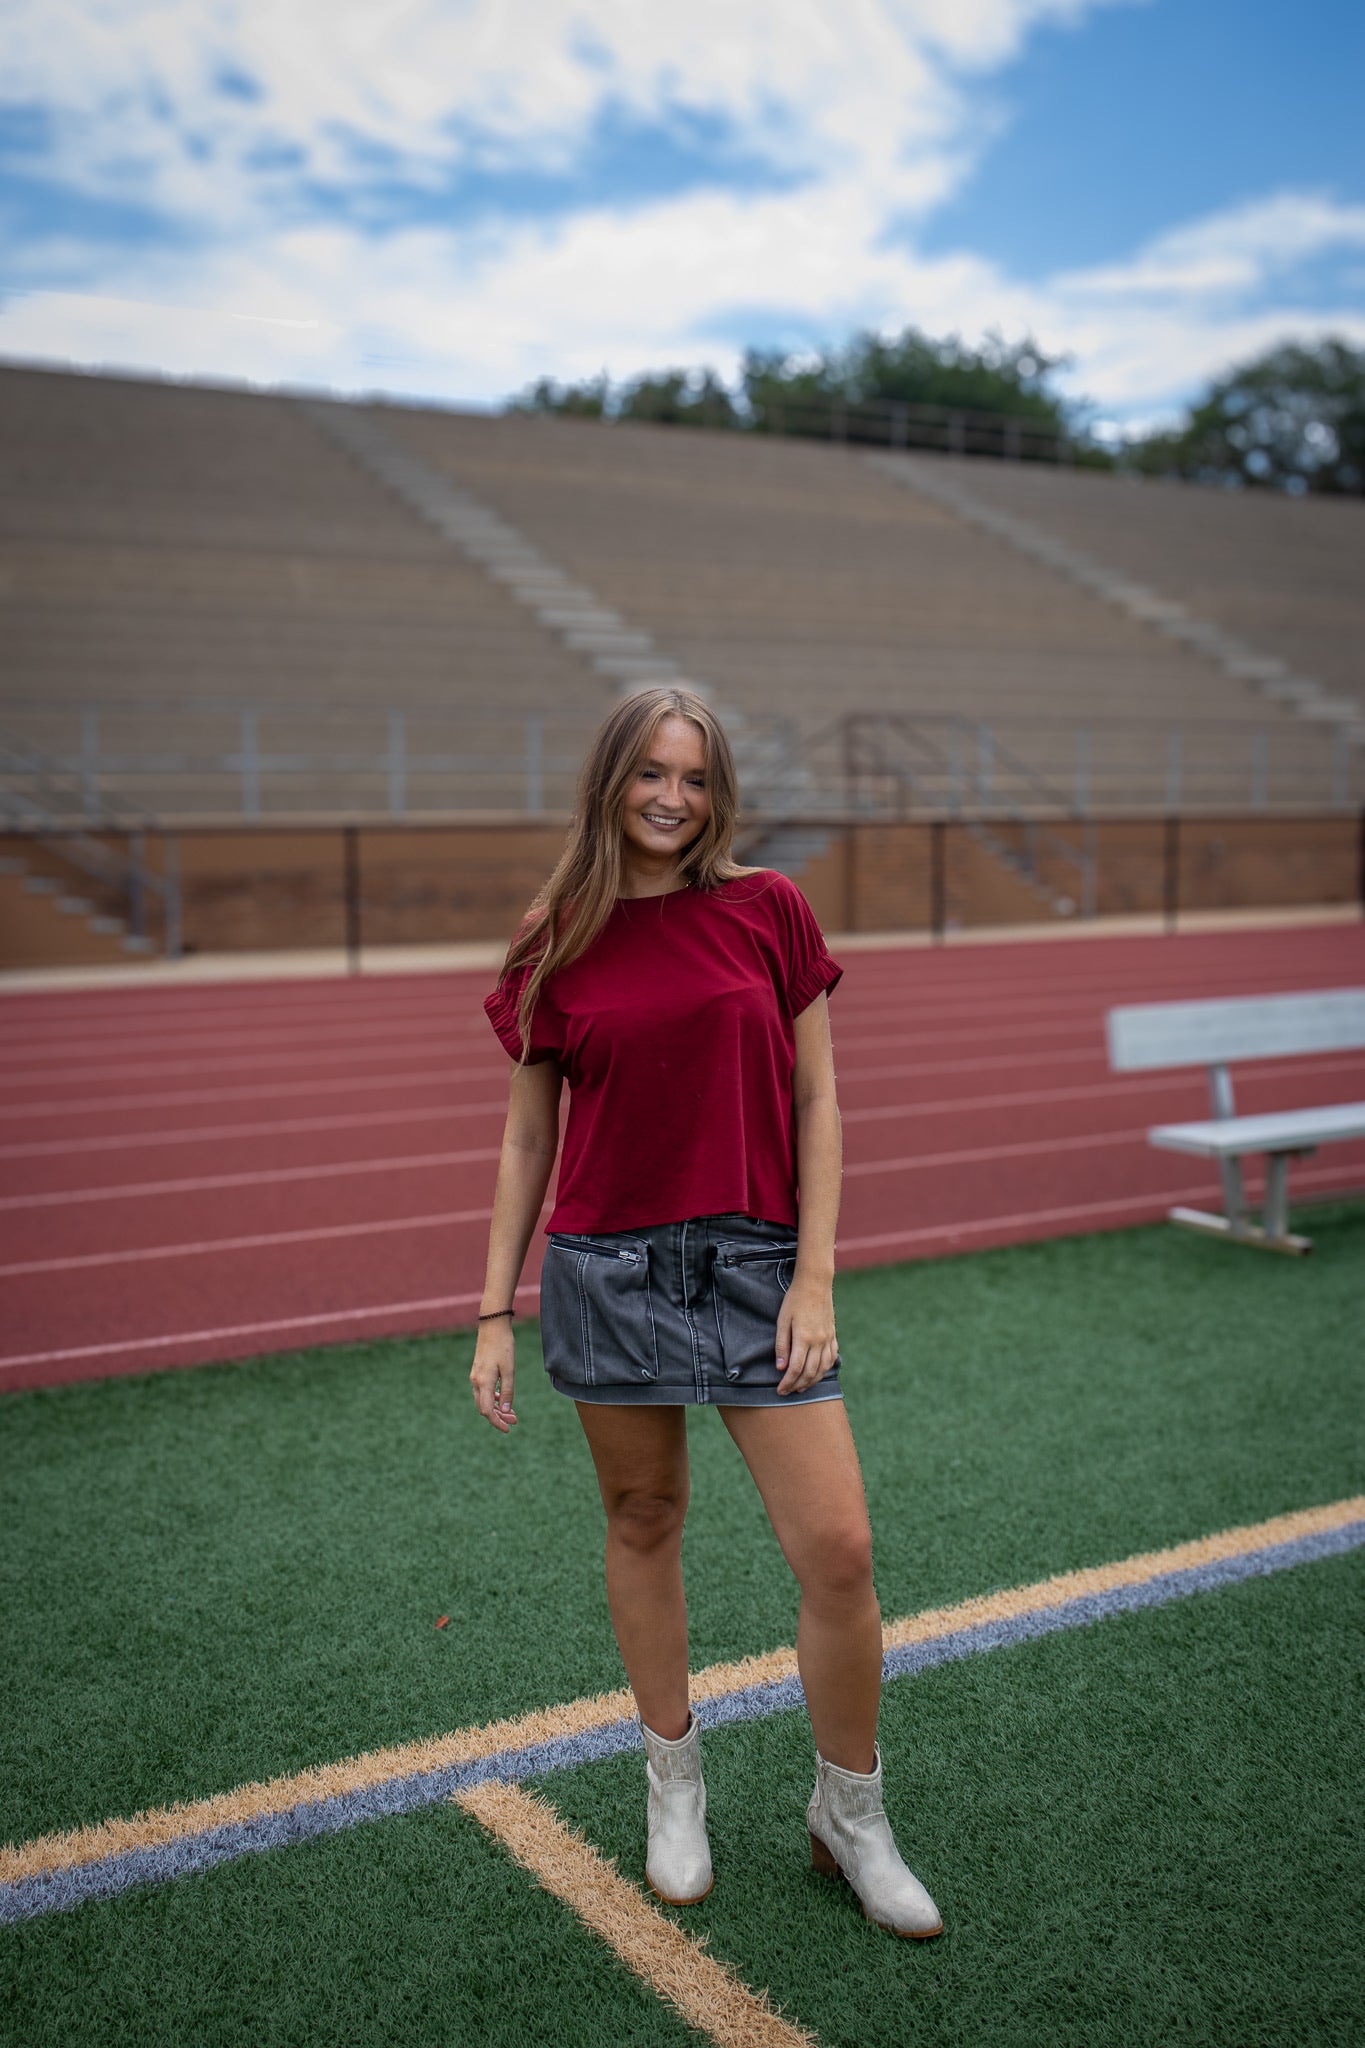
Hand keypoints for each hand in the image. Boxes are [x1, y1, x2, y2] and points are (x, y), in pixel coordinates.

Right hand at [470, 1325, 517, 1431]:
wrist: (492, 1326)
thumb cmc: (503, 1346)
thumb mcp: (509, 1369)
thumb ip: (508, 1390)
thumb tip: (506, 1410)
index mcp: (483, 1382)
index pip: (487, 1411)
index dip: (497, 1422)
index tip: (508, 1429)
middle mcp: (476, 1382)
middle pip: (484, 1408)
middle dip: (498, 1417)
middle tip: (515, 1421)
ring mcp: (475, 1377)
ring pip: (483, 1400)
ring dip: (496, 1408)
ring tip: (511, 1412)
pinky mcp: (478, 1372)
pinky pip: (483, 1391)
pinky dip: (493, 1398)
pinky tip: (503, 1398)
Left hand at [775, 1273, 837, 1395]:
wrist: (815, 1284)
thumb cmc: (795, 1300)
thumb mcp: (782, 1321)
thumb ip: (782, 1345)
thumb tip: (780, 1367)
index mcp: (804, 1338)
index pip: (796, 1368)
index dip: (787, 1382)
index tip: (780, 1390)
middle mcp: (818, 1341)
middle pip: (810, 1372)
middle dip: (798, 1385)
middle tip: (788, 1392)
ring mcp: (828, 1339)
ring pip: (822, 1368)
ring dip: (812, 1381)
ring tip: (801, 1387)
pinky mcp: (833, 1335)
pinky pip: (831, 1358)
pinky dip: (824, 1370)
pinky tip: (817, 1373)